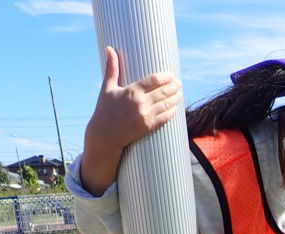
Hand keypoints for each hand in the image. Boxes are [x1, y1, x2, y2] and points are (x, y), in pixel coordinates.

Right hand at [80, 46, 181, 195]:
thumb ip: (112, 69)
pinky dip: (172, 111)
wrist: (105, 135)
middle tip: (179, 83)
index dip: (165, 77)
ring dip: (176, 98)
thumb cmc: (104, 110)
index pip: (154, 80)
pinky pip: (165, 118)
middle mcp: (140, 103)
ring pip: (166, 104)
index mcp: (132, 92)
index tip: (171, 75)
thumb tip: (109, 49)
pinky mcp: (148, 127)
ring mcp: (146, 116)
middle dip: (174, 86)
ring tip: (180, 92)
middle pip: (163, 92)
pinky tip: (176, 107)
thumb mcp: (107, 88)